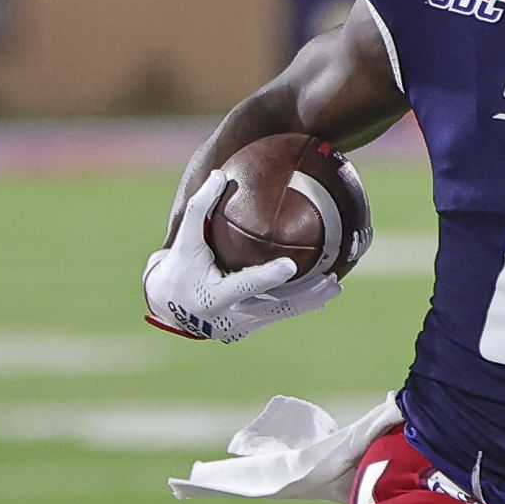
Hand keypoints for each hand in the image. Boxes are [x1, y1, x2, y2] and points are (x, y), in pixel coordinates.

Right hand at [142, 170, 341, 342]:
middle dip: (303, 296)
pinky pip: (277, 316)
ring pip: (281, 315)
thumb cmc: (179, 267)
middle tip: (329, 280)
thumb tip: (221, 175)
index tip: (291, 265)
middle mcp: (229, 317)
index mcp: (213, 296)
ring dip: (309, 302)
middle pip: (273, 307)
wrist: (169, 307)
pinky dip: (300, 306)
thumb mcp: (185, 241)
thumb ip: (199, 209)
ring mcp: (240, 326)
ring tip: (335, 287)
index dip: (267, 277)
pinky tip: (323, 296)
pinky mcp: (247, 329)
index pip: (245, 285)